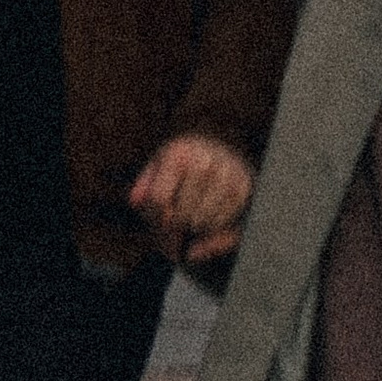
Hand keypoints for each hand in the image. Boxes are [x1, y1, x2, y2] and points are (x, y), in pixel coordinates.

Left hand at [129, 133, 253, 270]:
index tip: (160, 222)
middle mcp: (204, 160)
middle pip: (182, 216)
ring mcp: (227, 173)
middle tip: (174, 230)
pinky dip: (213, 231)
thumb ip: (143, 188)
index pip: (159, 201)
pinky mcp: (244, 187)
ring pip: (203, 224)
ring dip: (194, 231)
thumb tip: (136, 201)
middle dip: (175, 229)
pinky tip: (207, 222)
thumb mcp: (157, 170)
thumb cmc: (182, 165)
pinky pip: (224, 225)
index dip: (155, 219)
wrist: (218, 149)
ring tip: (190, 224)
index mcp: (178, 153)